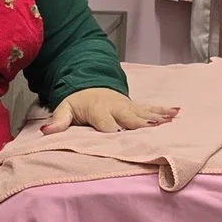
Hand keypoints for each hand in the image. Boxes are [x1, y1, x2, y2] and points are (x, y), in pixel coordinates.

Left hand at [40, 88, 176, 135]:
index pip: (106, 124)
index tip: (122, 139)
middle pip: (129, 118)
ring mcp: (127, 106)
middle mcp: (116, 107)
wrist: (88, 83)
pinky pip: (150, 107)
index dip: (113, 132)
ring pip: (143, 112)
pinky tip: (175, 112)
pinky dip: (163, 110)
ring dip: (157, 117)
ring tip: (169, 121)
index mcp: (98, 110)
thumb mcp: (63, 109)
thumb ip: (57, 121)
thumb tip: (45, 131)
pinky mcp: (134, 105)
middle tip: (153, 129)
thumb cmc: (77, 101)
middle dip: (141, 124)